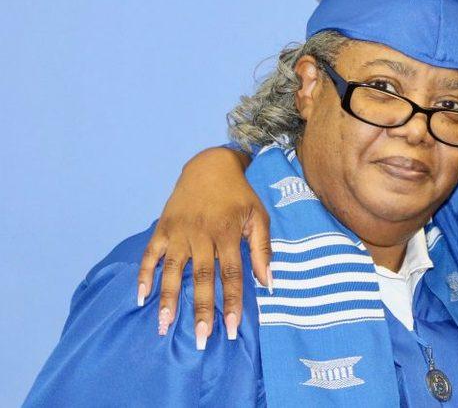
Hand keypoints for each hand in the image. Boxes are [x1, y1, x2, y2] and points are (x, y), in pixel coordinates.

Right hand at [136, 146, 270, 348]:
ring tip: (164, 325)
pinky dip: (144, 275)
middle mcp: (201, 234)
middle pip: (200, 278)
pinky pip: (150, 254)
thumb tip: (268, 283)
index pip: (231, 274)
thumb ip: (263, 249)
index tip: (231, 329)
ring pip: (172, 270)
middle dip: (200, 310)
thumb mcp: (259, 217)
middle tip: (200, 339)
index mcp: (228, 233)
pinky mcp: (162, 228)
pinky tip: (141, 297)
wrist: (210, 166)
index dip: (231, 302)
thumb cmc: (239, 196)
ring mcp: (179, 231)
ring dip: (167, 299)